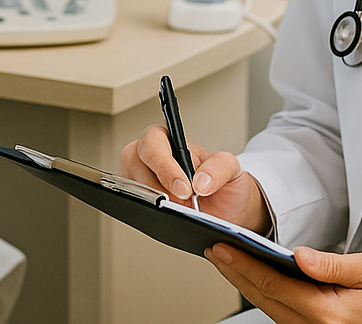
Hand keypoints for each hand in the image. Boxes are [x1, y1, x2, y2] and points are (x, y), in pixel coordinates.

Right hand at [120, 126, 269, 232]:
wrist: (227, 212)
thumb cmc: (224, 185)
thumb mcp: (232, 169)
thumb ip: (220, 167)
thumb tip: (200, 181)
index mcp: (171, 141)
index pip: (154, 142)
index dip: (164, 165)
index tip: (184, 188)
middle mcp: (152, 158)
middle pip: (133, 160)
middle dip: (155, 185)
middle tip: (179, 203)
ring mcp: (141, 180)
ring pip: (129, 185)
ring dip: (151, 201)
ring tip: (176, 212)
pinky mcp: (139, 201)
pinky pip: (132, 205)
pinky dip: (147, 214)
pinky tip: (167, 219)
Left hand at [206, 244, 361, 323]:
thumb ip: (330, 264)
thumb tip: (297, 255)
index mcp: (326, 312)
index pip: (272, 284)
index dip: (242, 264)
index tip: (220, 247)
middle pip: (263, 297)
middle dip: (235, 272)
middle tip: (212, 249)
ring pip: (268, 307)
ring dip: (245, 283)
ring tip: (226, 258)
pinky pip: (279, 311)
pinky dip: (263, 292)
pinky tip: (252, 275)